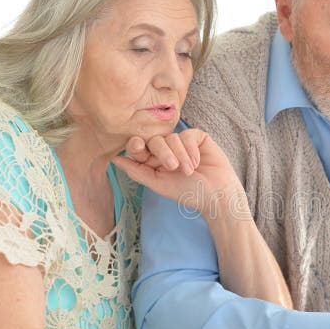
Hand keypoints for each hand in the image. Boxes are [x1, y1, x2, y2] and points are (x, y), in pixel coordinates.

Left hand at [112, 130, 244, 215]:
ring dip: (180, 156)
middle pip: (154, 140)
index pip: (140, 146)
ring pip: (172, 137)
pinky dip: (191, 150)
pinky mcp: (198, 137)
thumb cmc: (186, 192)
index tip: (137, 146)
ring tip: (189, 170)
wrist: (214, 193)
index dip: (137, 144)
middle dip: (162, 153)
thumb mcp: (157, 183)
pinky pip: (187, 135)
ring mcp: (182, 142)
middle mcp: (167, 148)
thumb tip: (114, 160)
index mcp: (154, 160)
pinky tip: (197, 162)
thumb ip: (136, 171)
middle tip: (172, 167)